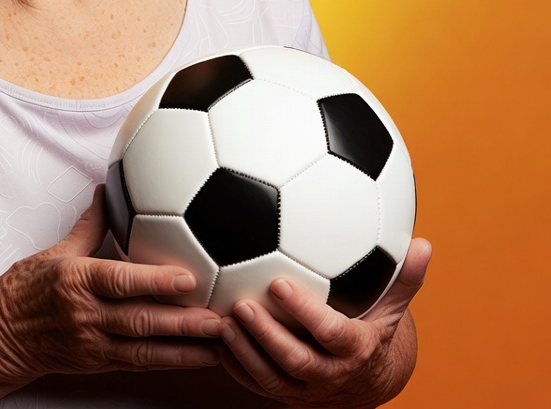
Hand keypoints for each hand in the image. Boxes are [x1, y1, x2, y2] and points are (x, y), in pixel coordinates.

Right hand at [0, 187, 223, 379]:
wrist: (0, 335)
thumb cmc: (25, 288)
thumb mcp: (55, 251)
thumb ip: (89, 225)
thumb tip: (107, 190)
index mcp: (75, 280)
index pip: (119, 280)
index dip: (153, 282)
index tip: (187, 278)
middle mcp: (85, 314)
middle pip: (139, 320)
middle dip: (182, 322)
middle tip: (219, 318)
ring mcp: (93, 344)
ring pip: (145, 349)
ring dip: (185, 348)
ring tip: (220, 343)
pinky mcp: (98, 364)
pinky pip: (139, 364)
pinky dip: (171, 361)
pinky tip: (199, 357)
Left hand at [218, 238, 431, 408]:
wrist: (369, 384)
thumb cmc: (375, 332)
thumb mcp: (391, 308)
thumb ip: (404, 278)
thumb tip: (424, 243)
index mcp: (355, 350)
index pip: (329, 332)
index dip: (304, 312)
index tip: (279, 284)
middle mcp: (329, 375)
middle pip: (295, 360)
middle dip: (267, 334)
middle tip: (242, 304)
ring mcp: (304, 390)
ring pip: (269, 378)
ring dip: (243, 351)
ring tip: (220, 320)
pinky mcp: (283, 395)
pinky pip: (254, 385)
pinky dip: (233, 365)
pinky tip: (214, 338)